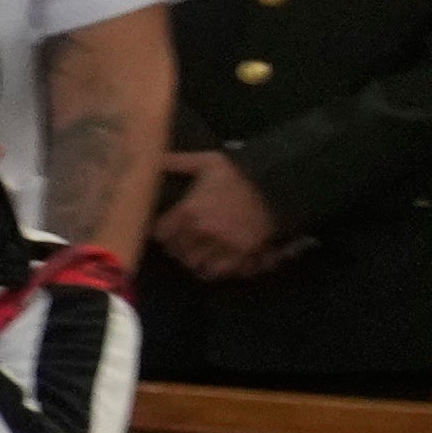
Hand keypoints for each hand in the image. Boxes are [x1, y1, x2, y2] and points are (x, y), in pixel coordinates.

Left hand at [148, 148, 287, 281]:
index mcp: (189, 210)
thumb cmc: (239, 174)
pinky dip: (212, 270)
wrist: (277, 185)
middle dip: (176, 247)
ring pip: (194, 264)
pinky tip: (212, 261)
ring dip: (192, 260)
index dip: (161, 233)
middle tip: (181, 242)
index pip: (160, 234)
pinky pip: (217, 272)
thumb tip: (154, 160)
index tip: (165, 230)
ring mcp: (222, 245)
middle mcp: (202, 231)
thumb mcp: (208, 162)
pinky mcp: (241, 255)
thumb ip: (178, 162)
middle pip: (176, 252)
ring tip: (195, 253)